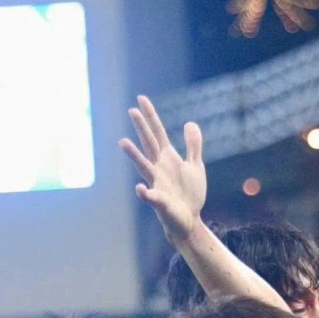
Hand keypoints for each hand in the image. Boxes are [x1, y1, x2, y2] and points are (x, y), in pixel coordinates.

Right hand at [119, 95, 206, 245]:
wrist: (189, 219)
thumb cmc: (190, 193)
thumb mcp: (195, 165)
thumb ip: (192, 145)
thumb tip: (190, 123)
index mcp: (167, 158)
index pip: (158, 133)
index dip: (151, 116)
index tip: (141, 99)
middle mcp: (158, 168)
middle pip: (149, 144)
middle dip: (141, 128)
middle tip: (132, 111)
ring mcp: (157, 184)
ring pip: (144, 166)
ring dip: (134, 155)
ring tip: (123, 142)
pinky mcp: (160, 201)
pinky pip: (151, 196)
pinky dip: (145, 193)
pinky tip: (140, 189)